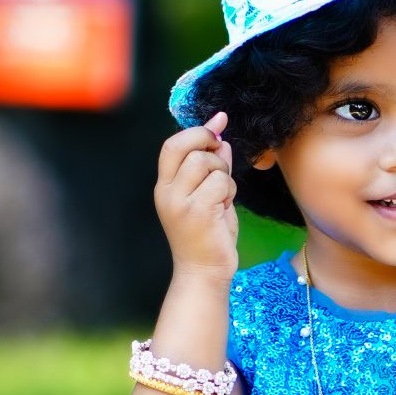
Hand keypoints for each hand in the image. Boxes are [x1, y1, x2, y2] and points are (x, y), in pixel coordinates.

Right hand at [155, 111, 240, 281]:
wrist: (204, 272)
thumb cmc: (208, 235)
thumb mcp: (208, 196)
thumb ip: (212, 167)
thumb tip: (221, 136)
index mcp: (165, 185)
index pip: (172, 145)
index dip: (197, 130)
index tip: (218, 122)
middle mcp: (166, 191)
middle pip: (188, 147)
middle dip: (211, 147)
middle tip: (223, 161)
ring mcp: (180, 202)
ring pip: (207, 164)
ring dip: (224, 175)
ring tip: (223, 196)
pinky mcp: (198, 212)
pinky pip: (221, 183)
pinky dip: (230, 192)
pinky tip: (225, 208)